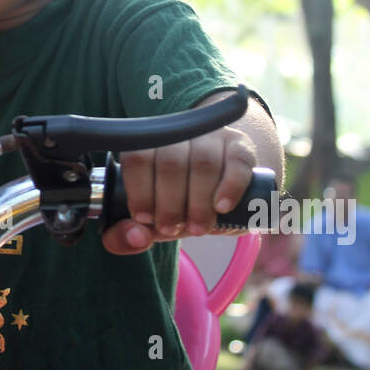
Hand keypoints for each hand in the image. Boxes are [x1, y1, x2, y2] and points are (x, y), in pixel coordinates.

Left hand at [102, 102, 257, 255]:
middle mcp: (179, 132)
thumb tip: (136, 237)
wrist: (217, 187)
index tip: (145, 218)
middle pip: (170, 162)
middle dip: (169, 204)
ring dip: (198, 202)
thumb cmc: (176, 202)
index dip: (139, 191)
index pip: (137, 157)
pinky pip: (237, 162)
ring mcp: (211, 136)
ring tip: (196, 227)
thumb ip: (129, 234)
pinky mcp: (240, 146)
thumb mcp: (151, 219)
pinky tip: (222, 207)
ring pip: (203, 163)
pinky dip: (230, 187)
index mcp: (149, 143)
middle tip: (171, 228)